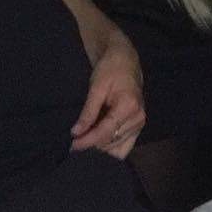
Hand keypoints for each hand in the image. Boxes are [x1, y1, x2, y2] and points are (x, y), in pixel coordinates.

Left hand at [71, 42, 146, 158]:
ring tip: (83, 145)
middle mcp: (138, 118)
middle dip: (91, 146)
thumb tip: (76, 133)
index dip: (87, 141)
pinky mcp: (137, 128)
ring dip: (99, 148)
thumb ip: (88, 112)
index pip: (105, 132)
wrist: (126, 61)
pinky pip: (124, 147)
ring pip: (116, 147)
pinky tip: (96, 145)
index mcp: (129, 106)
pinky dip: (109, 149)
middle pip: (110, 141)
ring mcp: (140, 124)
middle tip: (73, 146)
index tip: (71, 146)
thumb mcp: (96, 87)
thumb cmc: (110, 70)